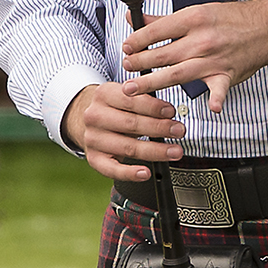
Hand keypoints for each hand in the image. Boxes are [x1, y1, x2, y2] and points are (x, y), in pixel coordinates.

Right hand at [61, 80, 187, 183]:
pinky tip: (145, 173)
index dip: (153, 107)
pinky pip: (111, 169)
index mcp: (103, 94)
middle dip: (159, 128)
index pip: (131, 100)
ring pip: (127, 147)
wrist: (88, 120)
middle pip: (131, 124)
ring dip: (155, 151)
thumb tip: (170, 112)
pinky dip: (129, 173)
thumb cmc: (116, 108)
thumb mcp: (126, 95)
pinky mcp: (93, 158)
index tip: (171, 112)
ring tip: (175, 152)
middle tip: (180, 131)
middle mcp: (94, 116)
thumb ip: (144, 101)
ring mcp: (92, 138)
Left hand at [119, 0, 267, 115]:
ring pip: (178, 74)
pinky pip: (220, 89)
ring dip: (153, 82)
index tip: (126, 48)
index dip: (137, 40)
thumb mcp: (195, 11)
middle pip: (163, 54)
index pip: (157, 31)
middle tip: (125, 69)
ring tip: (133, 89)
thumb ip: (162, 20)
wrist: (265, 28)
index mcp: (193, 19)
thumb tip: (133, 19)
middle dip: (139, 63)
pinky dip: (218, 99)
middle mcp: (202, 39)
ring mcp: (214, 59)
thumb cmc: (229, 20)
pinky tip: (212, 108)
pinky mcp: (227, 75)